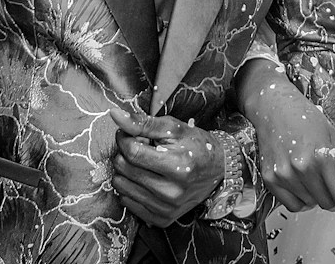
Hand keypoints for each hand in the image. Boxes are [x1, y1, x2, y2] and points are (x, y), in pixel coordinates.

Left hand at [109, 108, 225, 227]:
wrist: (219, 169)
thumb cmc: (196, 145)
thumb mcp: (174, 128)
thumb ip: (143, 123)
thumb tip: (115, 115)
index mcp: (178, 166)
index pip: (133, 152)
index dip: (124, 139)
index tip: (127, 134)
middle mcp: (173, 191)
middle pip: (125, 169)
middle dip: (124, 153)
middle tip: (139, 147)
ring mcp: (168, 208)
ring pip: (122, 187)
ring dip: (126, 171)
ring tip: (142, 163)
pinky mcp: (163, 219)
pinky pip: (129, 204)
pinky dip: (131, 188)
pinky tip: (144, 178)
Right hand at [238, 61, 334, 242]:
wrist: (274, 108)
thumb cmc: (307, 120)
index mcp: (324, 156)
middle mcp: (303, 167)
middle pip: (328, 204)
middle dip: (332, 195)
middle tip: (325, 174)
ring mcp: (285, 174)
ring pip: (311, 205)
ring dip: (315, 194)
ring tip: (308, 168)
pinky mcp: (270, 178)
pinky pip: (293, 205)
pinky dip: (300, 198)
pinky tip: (298, 178)